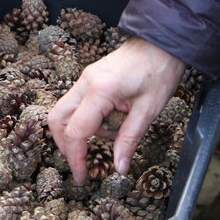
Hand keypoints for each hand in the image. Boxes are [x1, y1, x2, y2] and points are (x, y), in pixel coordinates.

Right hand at [48, 37, 185, 181]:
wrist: (162, 42)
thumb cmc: (159, 71)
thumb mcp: (149, 110)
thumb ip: (130, 139)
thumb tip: (119, 167)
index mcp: (100, 91)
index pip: (76, 131)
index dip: (76, 158)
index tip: (82, 176)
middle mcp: (85, 83)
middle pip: (58, 120)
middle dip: (66, 146)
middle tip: (82, 165)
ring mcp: (84, 78)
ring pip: (62, 111)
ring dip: (74, 133)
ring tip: (104, 140)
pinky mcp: (89, 78)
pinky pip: (75, 104)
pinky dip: (83, 120)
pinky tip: (105, 125)